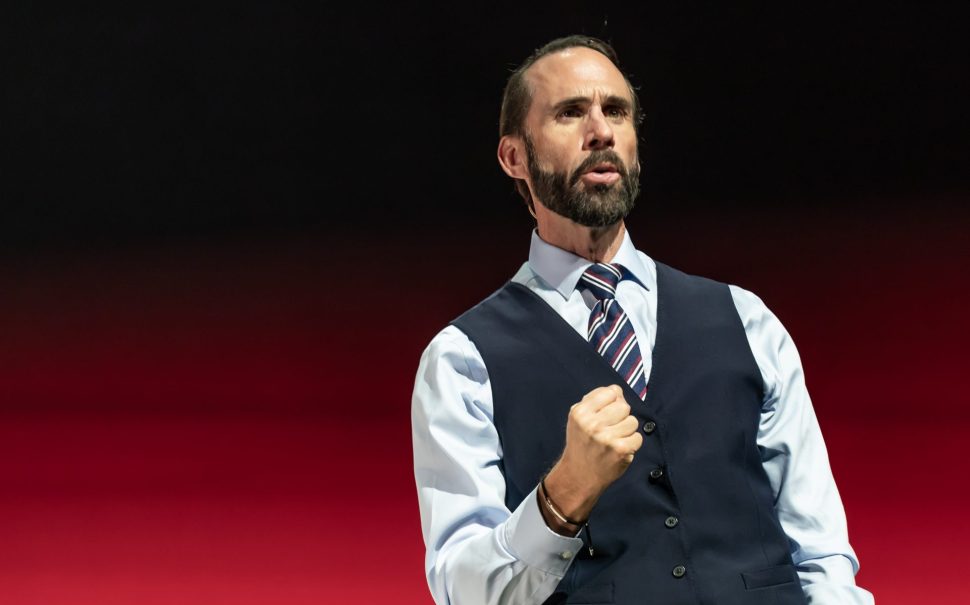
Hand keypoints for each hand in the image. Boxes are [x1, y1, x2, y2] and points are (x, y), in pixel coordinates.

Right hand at [542, 385, 641, 525]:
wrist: (579, 476)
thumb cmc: (581, 444)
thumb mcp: (578, 418)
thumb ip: (595, 401)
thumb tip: (617, 391)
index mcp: (580, 412)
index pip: (611, 392)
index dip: (612, 402)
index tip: (606, 413)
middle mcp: (592, 424)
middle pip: (624, 406)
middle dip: (621, 416)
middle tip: (611, 429)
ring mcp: (607, 437)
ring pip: (633, 421)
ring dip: (627, 431)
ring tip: (615, 439)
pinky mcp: (620, 450)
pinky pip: (638, 437)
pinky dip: (632, 444)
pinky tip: (621, 449)